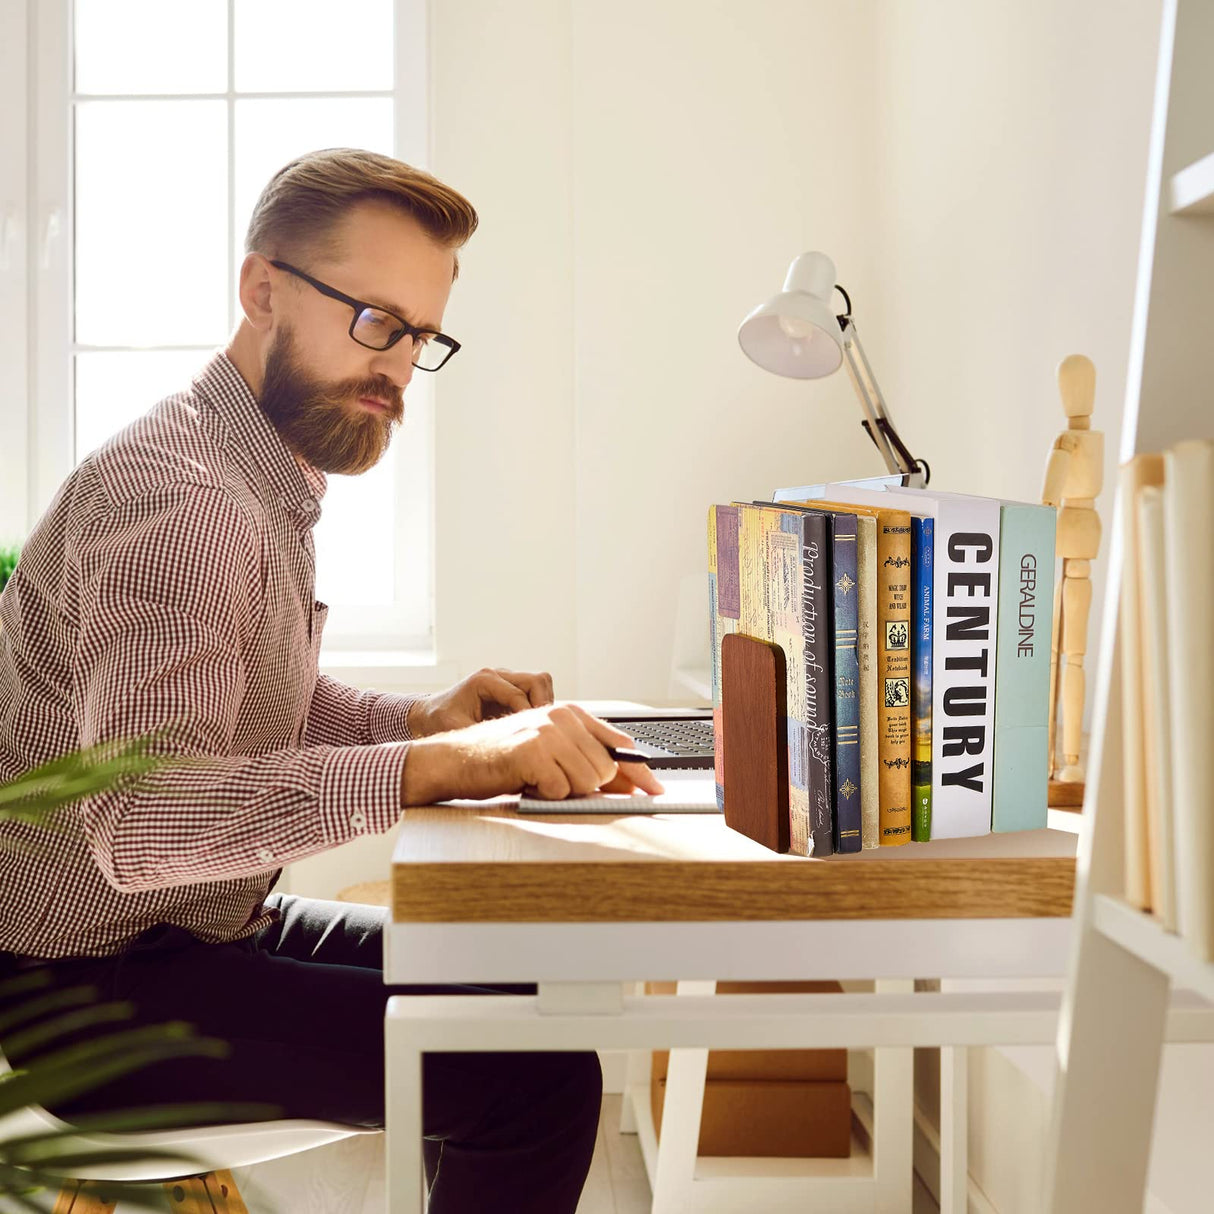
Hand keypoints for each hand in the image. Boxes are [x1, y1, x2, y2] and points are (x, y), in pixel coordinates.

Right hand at [400, 703, 665, 805]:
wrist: (455, 760)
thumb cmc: (502, 759)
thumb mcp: (550, 753)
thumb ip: (589, 762)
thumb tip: (634, 782)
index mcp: (569, 713)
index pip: (617, 744)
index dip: (638, 771)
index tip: (656, 789)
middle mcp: (561, 717)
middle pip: (605, 769)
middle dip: (586, 786)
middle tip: (555, 782)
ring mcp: (547, 732)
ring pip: (587, 781)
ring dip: (565, 792)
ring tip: (539, 781)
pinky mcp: (532, 752)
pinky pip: (561, 791)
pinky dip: (545, 796)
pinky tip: (528, 784)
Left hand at [407, 667, 554, 736]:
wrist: (427, 714)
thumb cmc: (438, 722)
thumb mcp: (456, 730)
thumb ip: (481, 735)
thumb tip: (510, 748)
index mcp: (484, 680)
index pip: (520, 695)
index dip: (529, 718)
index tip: (531, 739)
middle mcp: (497, 675)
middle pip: (537, 680)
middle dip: (543, 706)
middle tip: (542, 731)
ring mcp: (506, 679)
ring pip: (541, 683)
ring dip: (544, 704)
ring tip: (538, 729)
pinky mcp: (510, 688)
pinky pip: (536, 692)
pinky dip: (539, 707)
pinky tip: (531, 727)